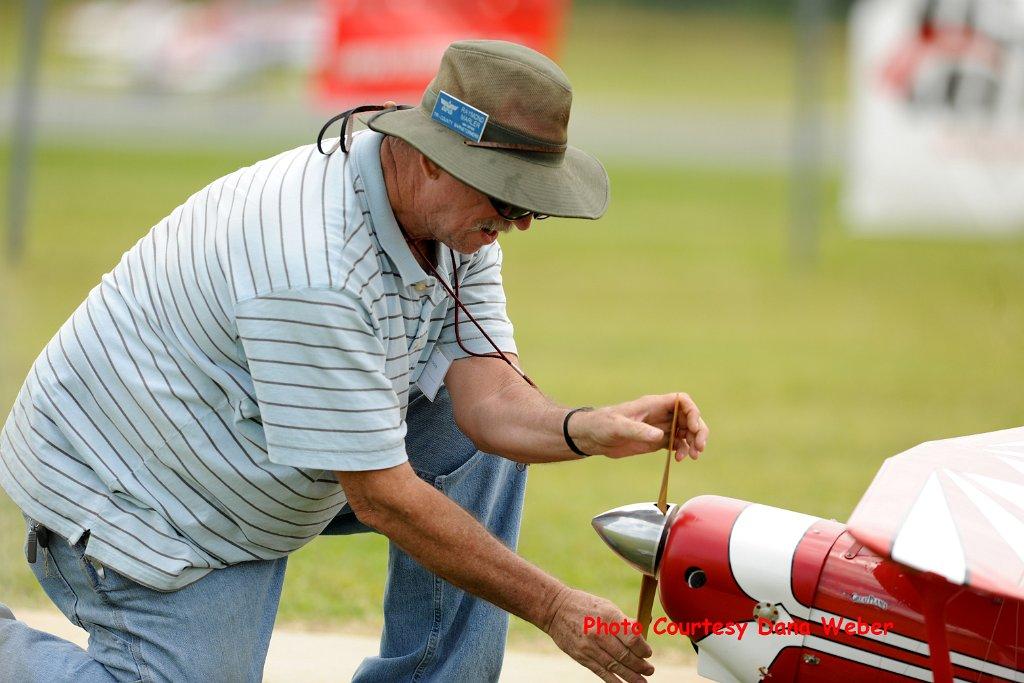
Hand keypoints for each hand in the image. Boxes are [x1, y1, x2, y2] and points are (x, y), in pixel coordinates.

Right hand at [543, 587, 654, 682]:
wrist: (555, 609)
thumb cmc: (585, 606)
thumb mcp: (606, 606)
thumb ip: (623, 621)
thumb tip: (642, 633)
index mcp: (609, 617)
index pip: (632, 638)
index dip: (643, 649)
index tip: (648, 653)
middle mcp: (600, 633)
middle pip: (625, 655)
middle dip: (640, 665)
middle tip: (650, 670)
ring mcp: (589, 647)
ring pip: (615, 667)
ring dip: (631, 677)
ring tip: (642, 682)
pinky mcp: (582, 657)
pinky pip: (601, 672)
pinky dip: (614, 681)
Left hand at [572, 393, 708, 459]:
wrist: (591, 436)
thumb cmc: (602, 425)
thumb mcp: (619, 427)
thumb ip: (638, 430)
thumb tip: (660, 436)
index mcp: (653, 404)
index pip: (682, 401)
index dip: (692, 413)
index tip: (692, 428)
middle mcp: (660, 414)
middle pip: (689, 417)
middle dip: (698, 431)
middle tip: (699, 448)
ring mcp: (659, 427)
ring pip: (685, 431)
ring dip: (692, 443)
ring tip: (691, 456)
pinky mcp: (656, 441)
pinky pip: (676, 443)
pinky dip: (682, 450)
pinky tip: (678, 459)